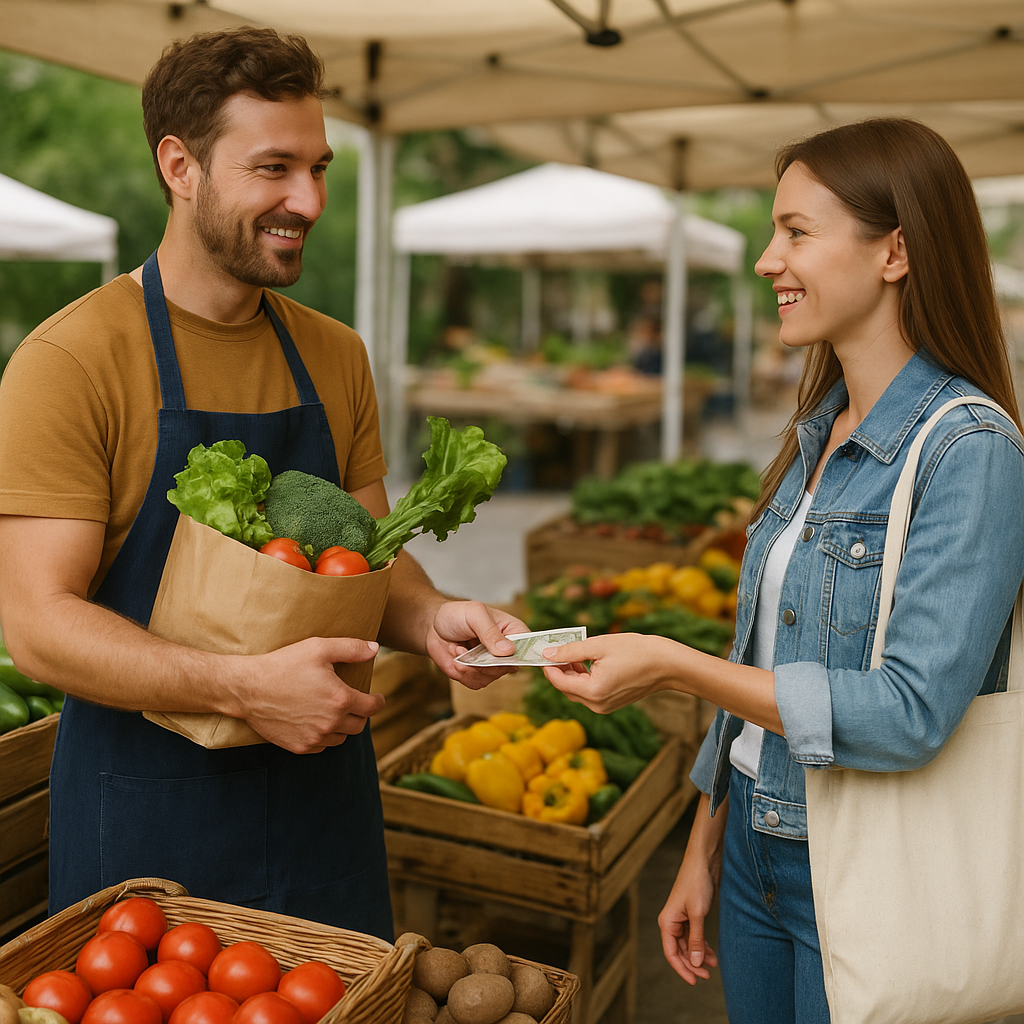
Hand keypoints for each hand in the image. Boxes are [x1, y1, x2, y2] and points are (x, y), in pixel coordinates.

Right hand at [237, 636, 384, 753]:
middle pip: (359, 725)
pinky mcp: (299, 746)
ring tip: (334, 712)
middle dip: (361, 713)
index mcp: (340, 700)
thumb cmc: (284, 665)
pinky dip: (324, 736)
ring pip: (341, 738)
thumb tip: (375, 648)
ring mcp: (315, 737)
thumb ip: (351, 648)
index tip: (378, 698)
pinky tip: (317, 722)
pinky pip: (322, 746)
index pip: (372, 707)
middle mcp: (331, 723)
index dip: (378, 701)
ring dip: (343, 726)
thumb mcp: (318, 648)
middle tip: (354, 703)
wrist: (248, 688)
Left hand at [427, 600, 527, 689]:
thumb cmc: (457, 614)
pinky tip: (456, 660)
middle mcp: (505, 650)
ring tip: (460, 651)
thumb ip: (490, 632)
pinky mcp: (476, 674)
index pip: (529, 646)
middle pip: (509, 666)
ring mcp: (491, 664)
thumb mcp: (475, 615)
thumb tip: (507, 651)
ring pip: (492, 677)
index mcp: (513, 631)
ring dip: (472, 667)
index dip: (524, 655)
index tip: (506, 656)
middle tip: (472, 651)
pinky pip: (477, 683)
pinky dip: (463, 674)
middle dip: (488, 662)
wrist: (433, 626)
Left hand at [541, 632, 680, 712]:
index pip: (559, 681)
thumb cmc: (636, 651)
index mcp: (593, 691)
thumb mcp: (599, 645)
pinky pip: (588, 693)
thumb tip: (548, 654)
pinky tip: (585, 663)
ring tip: (571, 653)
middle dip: (558, 670)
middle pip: (565, 689)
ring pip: (576, 691)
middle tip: (556, 649)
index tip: (543, 650)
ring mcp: (604, 707)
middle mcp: (597, 705)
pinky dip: (582, 680)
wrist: (667, 665)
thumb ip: (571, 651)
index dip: (548, 666)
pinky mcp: (611, 704)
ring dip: (570, 674)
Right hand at [658, 830, 721, 984]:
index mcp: (667, 922)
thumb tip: (694, 963)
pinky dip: (702, 946)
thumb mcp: (698, 914)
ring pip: (688, 945)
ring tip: (714, 964)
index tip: (695, 981)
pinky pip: (695, 937)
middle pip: (680, 951)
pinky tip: (711, 953)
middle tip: (707, 975)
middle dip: (693, 964)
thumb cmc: (697, 883)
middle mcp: (672, 922)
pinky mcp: (692, 915)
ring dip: (699, 956)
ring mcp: (682, 919)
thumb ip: (696, 939)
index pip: (671, 953)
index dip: (682, 969)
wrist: (704, 861)